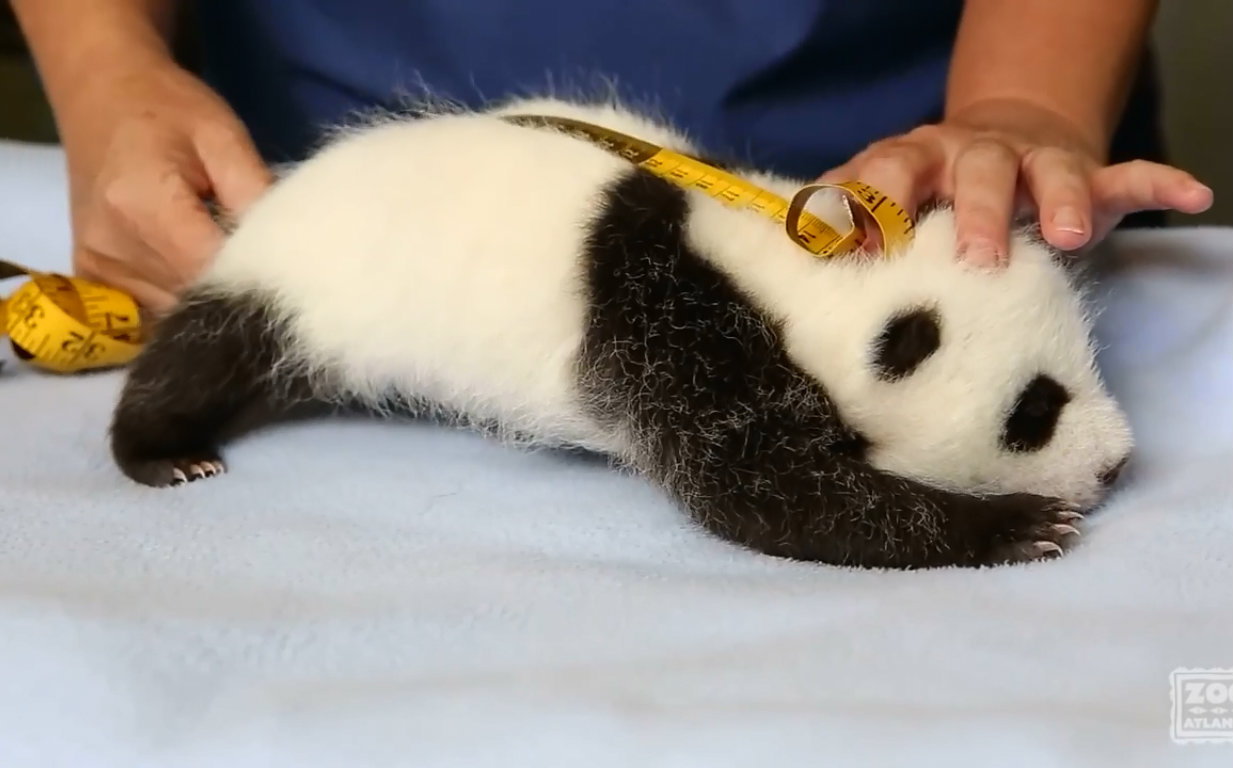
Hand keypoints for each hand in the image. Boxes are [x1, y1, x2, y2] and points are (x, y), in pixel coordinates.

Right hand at [56, 60, 271, 310]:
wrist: (101, 92)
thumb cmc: (169, 107)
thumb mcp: (224, 136)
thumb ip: (254, 195)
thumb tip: (289, 250)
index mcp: (143, 205)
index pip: (212, 270)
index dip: (254, 273)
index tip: (283, 261)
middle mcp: (112, 246)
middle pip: (192, 295)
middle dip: (233, 284)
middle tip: (258, 255)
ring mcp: (96, 265)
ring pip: (173, 308)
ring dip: (205, 290)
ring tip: (219, 250)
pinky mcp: (91, 273)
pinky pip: (149, 305)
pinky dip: (178, 291)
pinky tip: (190, 260)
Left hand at [819, 99, 1212, 265]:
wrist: (997, 142)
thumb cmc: (928, 194)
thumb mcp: (883, 204)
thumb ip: (844, 223)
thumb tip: (788, 248)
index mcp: (913, 160)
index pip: (886, 172)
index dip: (870, 205)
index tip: (852, 249)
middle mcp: (971, 154)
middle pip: (975, 173)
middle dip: (975, 212)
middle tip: (976, 259)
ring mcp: (1034, 161)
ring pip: (1051, 170)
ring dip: (1061, 197)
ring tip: (1069, 235)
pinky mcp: (1088, 174)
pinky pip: (1127, 175)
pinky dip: (1159, 183)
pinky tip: (1190, 194)